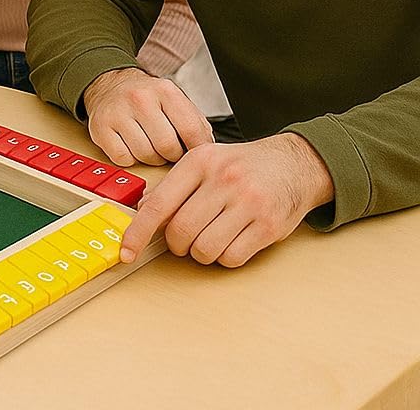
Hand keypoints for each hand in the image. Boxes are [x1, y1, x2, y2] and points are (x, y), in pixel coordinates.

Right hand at [83, 66, 213, 165]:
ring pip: (145, 156)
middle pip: (168, 147)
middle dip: (171, 155)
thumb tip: (208, 150)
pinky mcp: (100, 128)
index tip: (194, 154)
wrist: (109, 85)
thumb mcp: (174, 100)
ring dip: (151, 158)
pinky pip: (124, 159)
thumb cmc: (147, 99)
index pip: (192, 131)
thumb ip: (195, 123)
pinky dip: (130, 159)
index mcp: (165, 91)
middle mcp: (140, 99)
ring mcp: (118, 113)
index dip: (197, 149)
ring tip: (149, 145)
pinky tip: (130, 146)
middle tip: (168, 149)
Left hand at [120, 133, 334, 267]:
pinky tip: (231, 241)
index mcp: (199, 162)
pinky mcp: (268, 226)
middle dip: (177, 244)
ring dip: (201, 253)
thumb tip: (142, 212)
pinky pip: (232, 258)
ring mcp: (247, 203)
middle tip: (185, 239)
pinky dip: (225, 258)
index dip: (138, 231)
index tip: (126, 252)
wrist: (293, 163)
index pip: (159, 203)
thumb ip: (174, 185)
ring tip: (211, 236)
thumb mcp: (204, 161)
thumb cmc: (241, 166)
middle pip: (181, 231)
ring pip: (204, 249)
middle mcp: (222, 180)